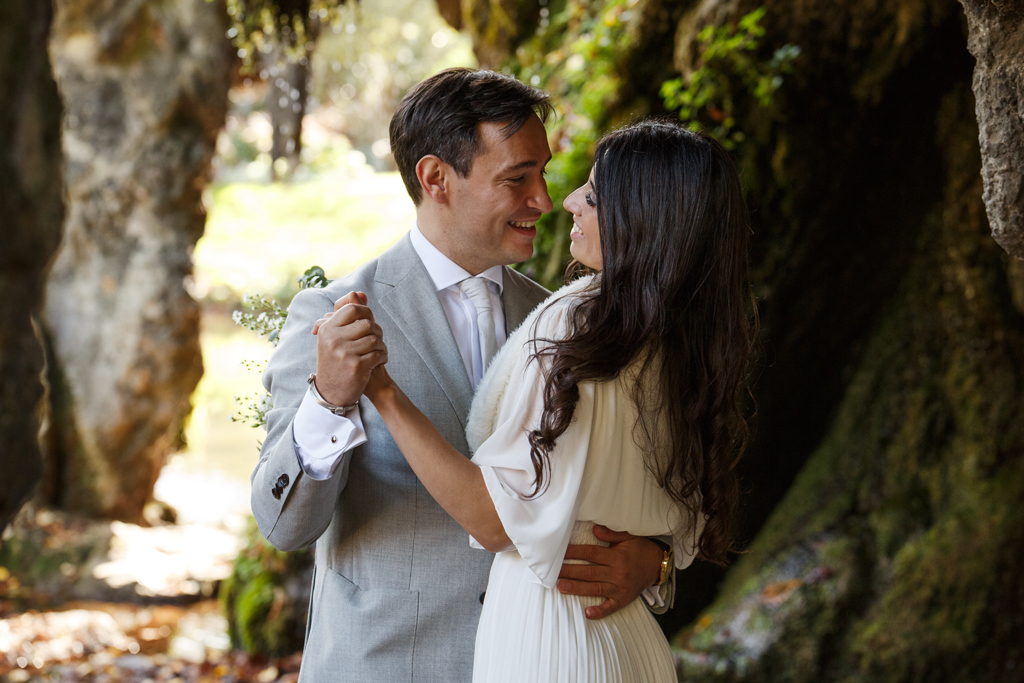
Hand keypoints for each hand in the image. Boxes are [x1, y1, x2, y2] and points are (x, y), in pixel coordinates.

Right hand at [310, 291, 387, 405]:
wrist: (331, 392)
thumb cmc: (334, 360)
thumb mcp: (334, 337)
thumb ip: (346, 314)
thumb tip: (360, 294)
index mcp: (326, 329)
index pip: (352, 309)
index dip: (366, 312)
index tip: (369, 322)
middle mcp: (333, 339)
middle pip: (367, 323)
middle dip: (377, 330)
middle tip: (377, 339)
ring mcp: (344, 353)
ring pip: (375, 338)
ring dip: (381, 345)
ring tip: (378, 350)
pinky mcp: (356, 366)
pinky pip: (378, 353)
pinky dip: (382, 356)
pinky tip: (379, 360)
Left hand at [557, 524, 663, 619]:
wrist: (657, 566)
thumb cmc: (639, 549)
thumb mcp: (628, 537)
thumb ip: (611, 533)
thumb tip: (594, 529)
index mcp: (617, 556)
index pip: (591, 553)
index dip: (574, 552)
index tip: (559, 552)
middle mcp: (617, 573)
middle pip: (589, 572)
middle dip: (570, 571)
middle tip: (553, 571)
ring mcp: (620, 588)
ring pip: (595, 589)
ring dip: (577, 589)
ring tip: (561, 587)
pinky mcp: (623, 599)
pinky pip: (610, 607)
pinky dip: (600, 612)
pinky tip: (587, 614)